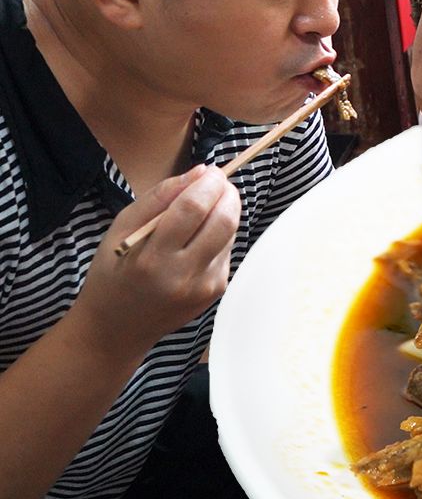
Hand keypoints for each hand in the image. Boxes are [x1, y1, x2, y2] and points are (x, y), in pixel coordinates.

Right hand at [72, 165, 239, 359]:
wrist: (118, 328)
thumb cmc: (114, 271)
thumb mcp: (121, 228)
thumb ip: (160, 197)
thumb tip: (200, 171)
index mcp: (152, 258)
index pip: (193, 210)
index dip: (209, 184)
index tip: (211, 171)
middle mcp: (184, 275)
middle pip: (224, 222)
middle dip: (227, 194)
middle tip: (217, 181)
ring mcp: (205, 286)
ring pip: (230, 234)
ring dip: (225, 212)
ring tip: (204, 208)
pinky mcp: (217, 291)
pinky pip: (227, 250)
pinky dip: (219, 234)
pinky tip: (199, 237)